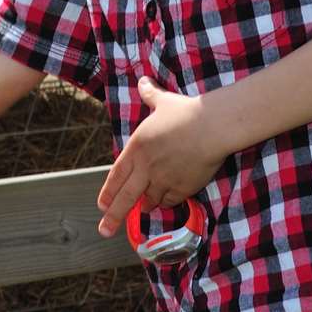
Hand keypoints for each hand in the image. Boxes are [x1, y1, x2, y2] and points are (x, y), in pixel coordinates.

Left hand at [96, 77, 227, 237]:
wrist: (210, 127)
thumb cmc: (185, 112)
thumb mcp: (163, 102)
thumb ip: (150, 95)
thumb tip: (143, 81)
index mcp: (136, 148)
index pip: (116, 175)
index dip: (108, 191)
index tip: (101, 205)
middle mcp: (146, 167)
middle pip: (126, 197)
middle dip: (113, 216)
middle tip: (104, 231)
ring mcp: (164, 180)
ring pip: (150, 200)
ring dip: (146, 205)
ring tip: (143, 209)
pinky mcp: (183, 187)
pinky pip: (171, 200)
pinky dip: (167, 202)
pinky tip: (166, 201)